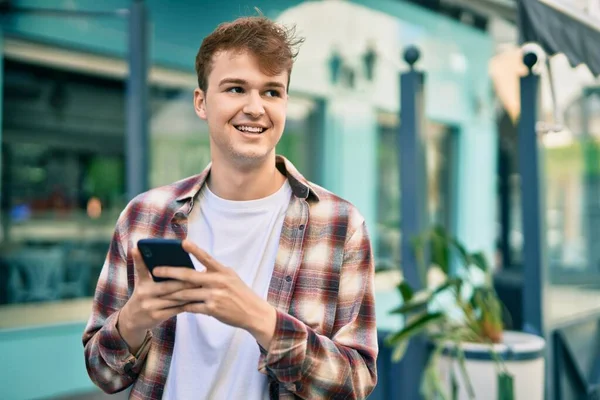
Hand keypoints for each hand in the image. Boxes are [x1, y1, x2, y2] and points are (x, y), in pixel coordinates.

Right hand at [117, 247, 193, 352]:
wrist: (132, 320)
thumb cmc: (144, 297)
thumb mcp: (144, 285)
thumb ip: (153, 275)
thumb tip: (174, 263)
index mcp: (142, 283)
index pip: (141, 269)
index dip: (139, 259)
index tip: (137, 248)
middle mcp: (144, 293)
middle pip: (167, 285)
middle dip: (184, 281)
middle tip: (199, 275)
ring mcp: (150, 306)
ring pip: (173, 298)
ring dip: (189, 293)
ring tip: (202, 287)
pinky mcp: (156, 316)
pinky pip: (175, 309)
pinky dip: (186, 304)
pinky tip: (197, 300)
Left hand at [155, 240, 276, 348]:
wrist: (253, 312)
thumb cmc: (240, 294)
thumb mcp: (231, 278)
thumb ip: (214, 273)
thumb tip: (196, 271)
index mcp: (223, 271)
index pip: (206, 258)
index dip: (194, 249)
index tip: (183, 242)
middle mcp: (218, 281)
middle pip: (189, 275)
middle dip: (170, 272)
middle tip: (155, 270)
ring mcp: (215, 295)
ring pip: (186, 292)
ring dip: (171, 292)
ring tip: (159, 291)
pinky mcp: (212, 309)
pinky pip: (192, 306)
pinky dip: (182, 306)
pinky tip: (174, 306)